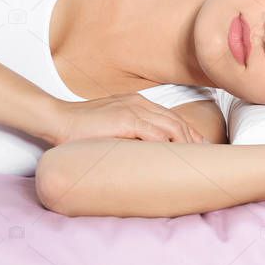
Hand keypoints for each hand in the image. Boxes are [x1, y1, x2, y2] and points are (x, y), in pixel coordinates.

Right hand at [46, 93, 205, 146]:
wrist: (58, 120)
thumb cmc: (81, 128)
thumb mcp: (111, 125)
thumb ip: (129, 133)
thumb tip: (143, 152)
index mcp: (137, 103)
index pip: (171, 118)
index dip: (188, 134)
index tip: (199, 150)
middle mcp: (139, 103)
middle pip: (177, 122)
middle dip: (194, 141)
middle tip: (206, 159)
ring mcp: (133, 110)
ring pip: (171, 127)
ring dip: (187, 144)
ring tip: (197, 161)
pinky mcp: (126, 120)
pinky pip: (156, 134)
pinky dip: (169, 146)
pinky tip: (177, 158)